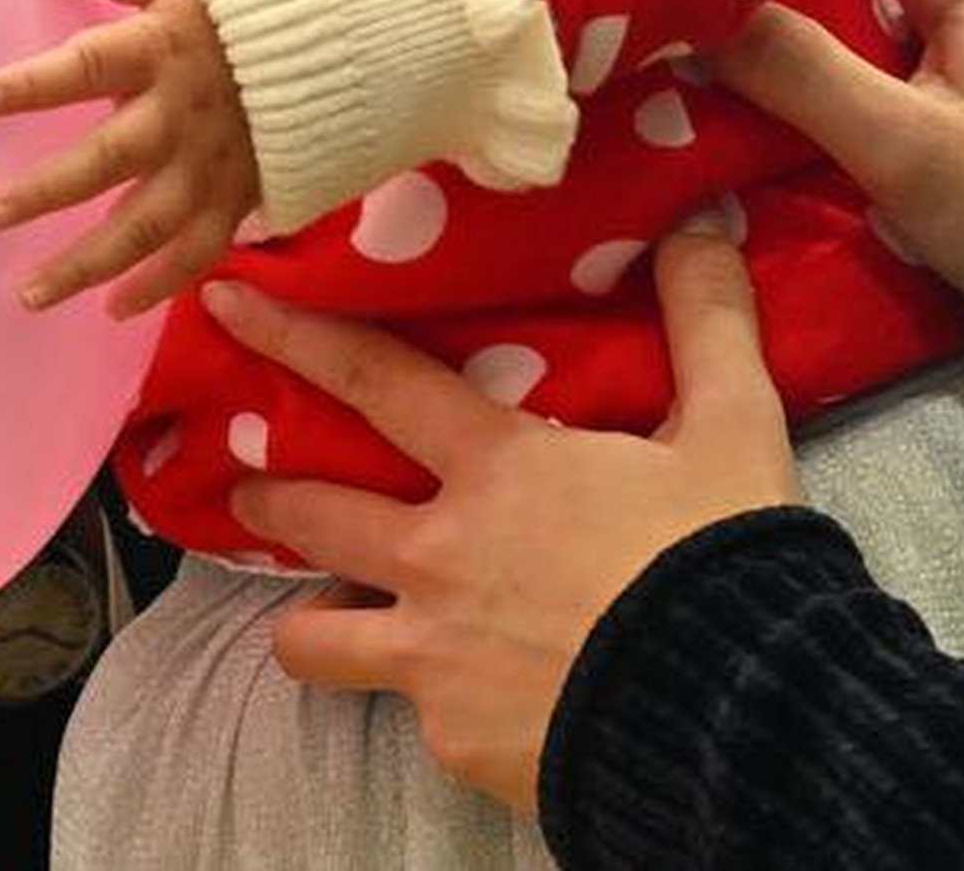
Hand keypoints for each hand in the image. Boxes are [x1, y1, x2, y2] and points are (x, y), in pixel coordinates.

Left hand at [0, 0, 260, 315]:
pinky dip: (161, 285)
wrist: (349, 35)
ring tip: (29, 294)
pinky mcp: (243, 196)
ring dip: (89, 262)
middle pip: (108, 160)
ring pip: (148, 224)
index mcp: (163, 48)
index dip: (33, 84)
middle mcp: (183, 114)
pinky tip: (114, 309)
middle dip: (47, 191)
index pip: (87, 65)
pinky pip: (199, 252)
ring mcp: (215, 163)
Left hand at [208, 235, 797, 816]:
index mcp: (498, 470)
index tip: (224, 305)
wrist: (738, 724)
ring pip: (317, 639)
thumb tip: (701, 225)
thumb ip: (708, 323)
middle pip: (317, 515)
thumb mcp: (734, 431)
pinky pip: (409, 712)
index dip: (297, 335)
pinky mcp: (453, 738)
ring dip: (312, 624)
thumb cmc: (723, 564)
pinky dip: (426, 701)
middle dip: (270, 496)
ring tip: (320, 624)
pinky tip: (461, 700)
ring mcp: (433, 655)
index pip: (375, 380)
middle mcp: (441, 557)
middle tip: (248, 489)